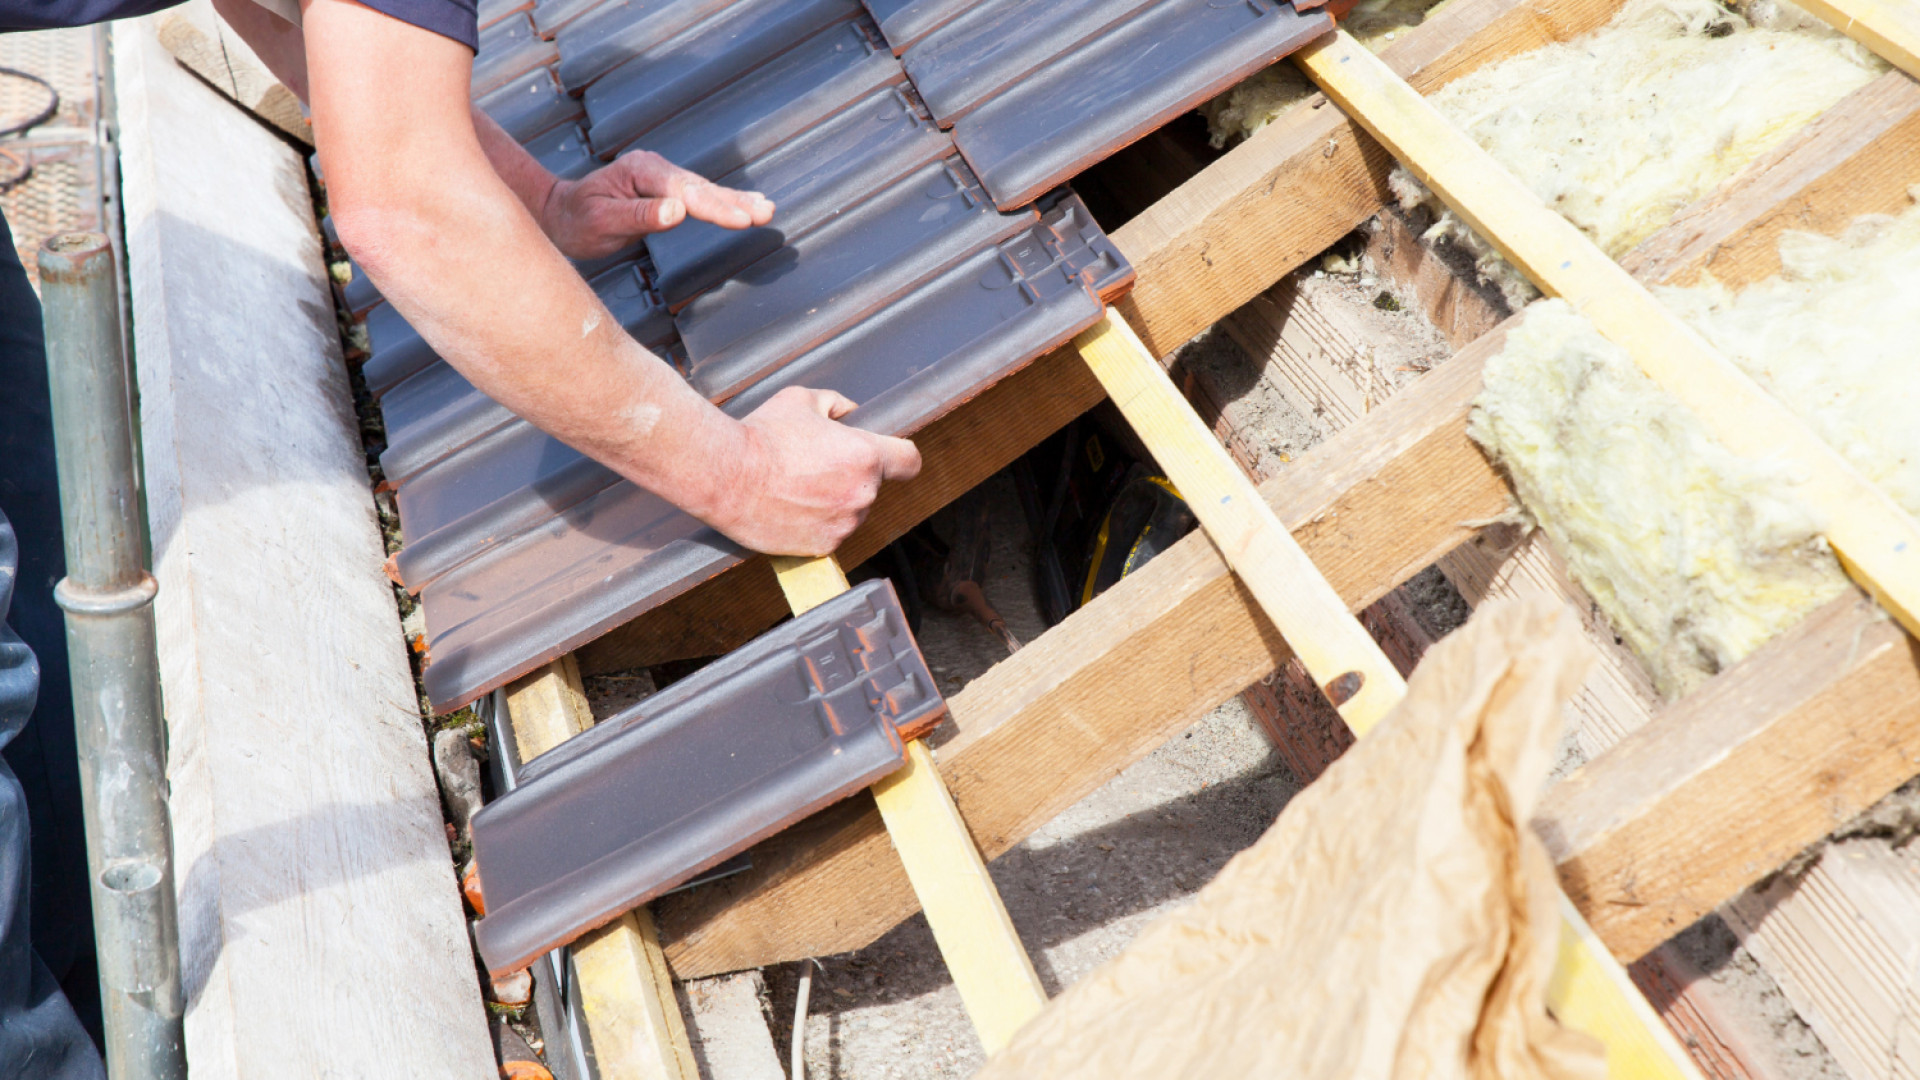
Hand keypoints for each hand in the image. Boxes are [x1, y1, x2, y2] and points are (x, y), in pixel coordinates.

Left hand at [539, 150, 774, 260]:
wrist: (561, 212)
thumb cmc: (577, 221)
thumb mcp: (602, 222)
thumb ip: (640, 216)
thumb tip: (677, 212)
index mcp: (639, 172)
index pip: (684, 192)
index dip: (714, 207)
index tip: (740, 220)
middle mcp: (654, 168)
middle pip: (700, 188)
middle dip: (734, 202)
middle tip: (765, 213)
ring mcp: (662, 176)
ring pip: (705, 190)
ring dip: (737, 201)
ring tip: (767, 210)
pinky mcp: (667, 188)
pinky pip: (700, 196)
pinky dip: (725, 201)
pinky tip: (749, 204)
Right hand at [706, 387, 921, 555]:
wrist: (725, 474)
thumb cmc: (761, 435)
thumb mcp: (801, 400)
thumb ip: (835, 404)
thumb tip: (849, 411)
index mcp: (865, 456)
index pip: (909, 461)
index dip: (900, 457)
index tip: (891, 457)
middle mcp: (861, 494)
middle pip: (872, 486)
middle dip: (852, 476)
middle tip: (816, 465)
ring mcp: (844, 524)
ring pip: (851, 512)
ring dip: (834, 502)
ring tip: (797, 486)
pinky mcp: (823, 547)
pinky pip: (831, 534)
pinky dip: (816, 524)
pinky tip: (790, 508)